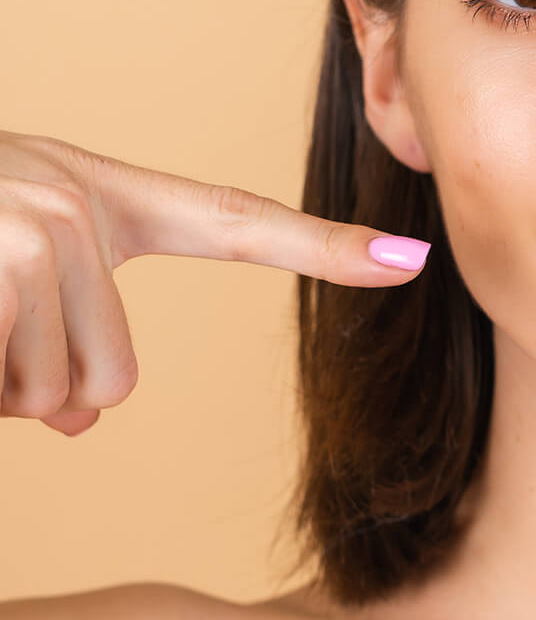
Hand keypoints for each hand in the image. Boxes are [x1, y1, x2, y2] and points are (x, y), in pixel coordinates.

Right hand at [0, 131, 431, 436]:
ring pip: (47, 398)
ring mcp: (26, 232)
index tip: (411, 256)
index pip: (238, 225)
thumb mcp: (15, 271)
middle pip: (110, 383)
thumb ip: (70, 340)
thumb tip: (85, 419)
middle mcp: (76, 206)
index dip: (328, 247)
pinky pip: (5, 391)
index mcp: (106, 200)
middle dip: (38, 387)